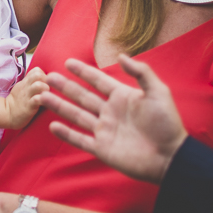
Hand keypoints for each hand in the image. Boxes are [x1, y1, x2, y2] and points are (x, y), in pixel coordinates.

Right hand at [3, 67, 49, 127]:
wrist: (7, 114)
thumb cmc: (18, 101)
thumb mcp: (22, 87)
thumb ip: (31, 82)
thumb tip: (44, 77)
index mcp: (26, 82)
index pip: (36, 70)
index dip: (44, 75)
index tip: (45, 84)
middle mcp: (27, 87)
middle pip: (38, 74)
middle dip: (46, 80)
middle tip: (48, 89)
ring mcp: (27, 96)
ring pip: (38, 85)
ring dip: (45, 89)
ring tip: (47, 96)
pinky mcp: (28, 106)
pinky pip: (37, 99)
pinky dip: (42, 100)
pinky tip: (44, 103)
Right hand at [36, 55, 187, 183]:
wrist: (170, 157)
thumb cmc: (167, 124)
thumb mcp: (158, 93)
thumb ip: (141, 72)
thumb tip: (121, 56)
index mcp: (122, 97)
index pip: (98, 81)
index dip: (84, 72)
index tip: (68, 62)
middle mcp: (110, 112)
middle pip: (82, 96)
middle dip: (65, 86)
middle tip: (48, 76)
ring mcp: (104, 131)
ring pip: (76, 116)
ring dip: (59, 106)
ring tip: (42, 96)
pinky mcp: (102, 149)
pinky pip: (80, 140)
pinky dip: (66, 134)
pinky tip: (53, 126)